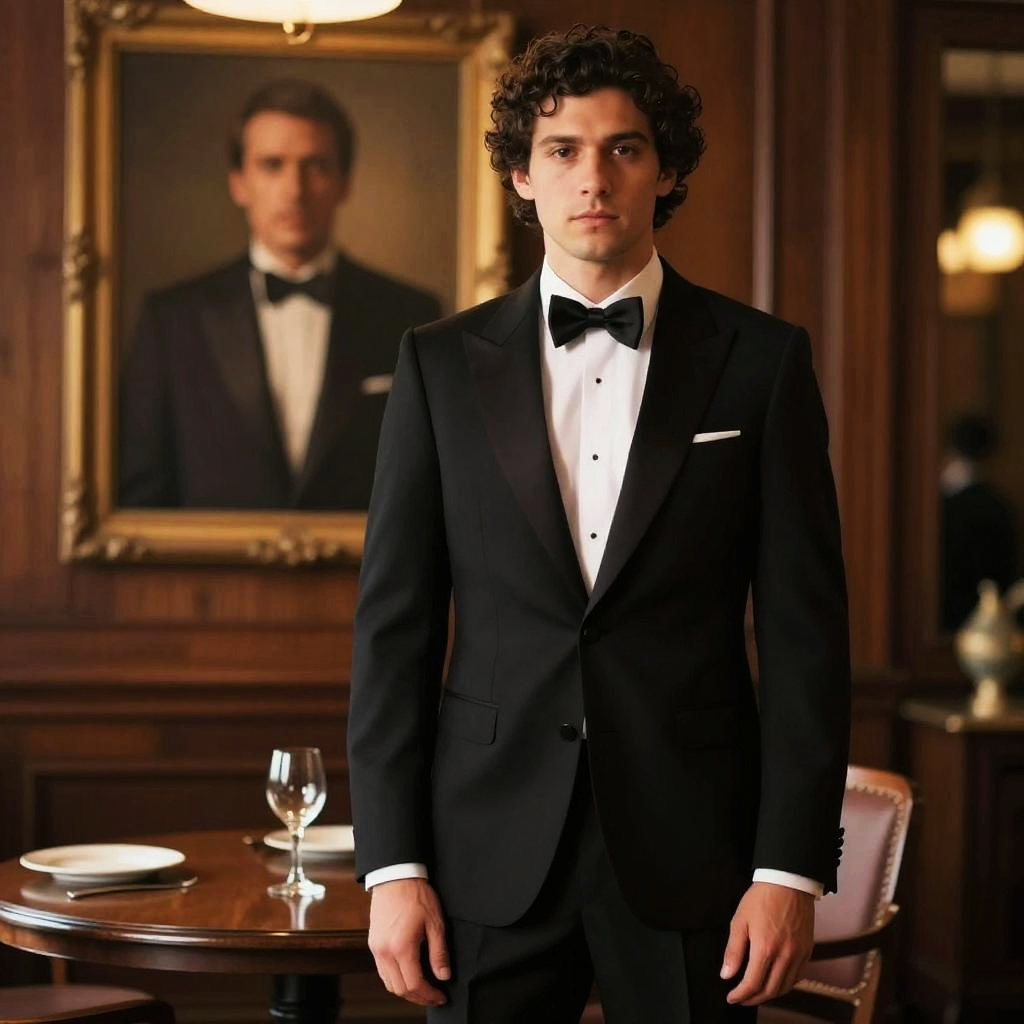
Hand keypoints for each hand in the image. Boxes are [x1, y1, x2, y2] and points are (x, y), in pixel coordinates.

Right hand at [368, 877, 449, 1006]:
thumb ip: (439, 952)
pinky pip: (382, 971)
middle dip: (418, 997)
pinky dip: (395, 979)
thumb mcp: (435, 922)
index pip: (415, 984)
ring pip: (389, 983)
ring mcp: (376, 948)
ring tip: (422, 987)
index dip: (429, 995)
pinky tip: (408, 973)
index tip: (441, 996)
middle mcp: (385, 952)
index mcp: (402, 947)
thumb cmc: (416, 896)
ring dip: (405, 990)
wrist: (395, 876)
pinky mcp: (373, 943)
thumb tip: (443, 975)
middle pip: (400, 989)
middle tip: (434, 996)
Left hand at [720, 881, 814, 1004]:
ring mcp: (799, 954)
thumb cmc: (762, 898)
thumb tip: (726, 974)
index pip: (752, 983)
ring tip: (757, 993)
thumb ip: (733, 951)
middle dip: (753, 999)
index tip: (732, 998)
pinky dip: (786, 985)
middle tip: (742, 999)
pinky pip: (798, 977)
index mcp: (765, 948)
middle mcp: (785, 955)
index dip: (740, 995)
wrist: (788, 882)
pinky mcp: (807, 951)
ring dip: (769, 994)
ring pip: (785, 987)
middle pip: (770, 990)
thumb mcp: (740, 920)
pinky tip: (776, 981)